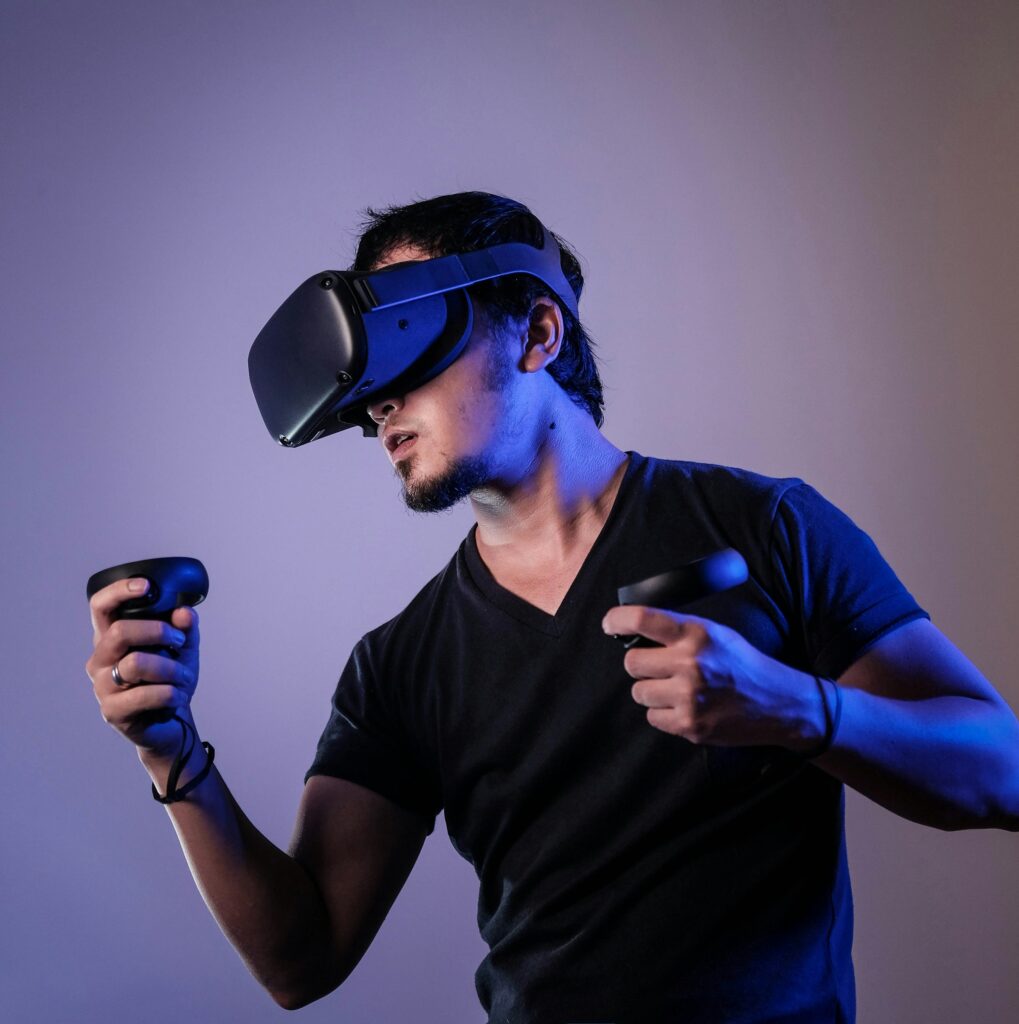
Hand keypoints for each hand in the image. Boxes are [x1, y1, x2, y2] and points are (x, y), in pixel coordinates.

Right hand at [86, 577, 200, 756]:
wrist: (170, 722)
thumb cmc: (169, 679)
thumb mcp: (183, 648)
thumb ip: (185, 627)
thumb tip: (184, 613)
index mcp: (111, 637)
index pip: (101, 606)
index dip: (119, 591)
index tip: (146, 586)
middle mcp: (100, 658)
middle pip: (120, 631)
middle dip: (159, 632)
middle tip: (179, 642)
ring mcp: (102, 686)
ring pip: (136, 664)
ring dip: (171, 669)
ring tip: (184, 677)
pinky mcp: (112, 711)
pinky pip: (146, 695)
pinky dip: (171, 693)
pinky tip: (178, 695)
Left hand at [602, 605, 820, 749]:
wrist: (777, 703)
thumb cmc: (742, 664)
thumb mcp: (715, 633)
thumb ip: (677, 630)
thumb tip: (633, 629)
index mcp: (696, 634)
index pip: (640, 619)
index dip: (616, 620)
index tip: (610, 624)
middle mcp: (690, 664)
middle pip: (631, 662)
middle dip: (642, 664)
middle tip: (661, 667)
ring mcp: (689, 697)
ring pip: (639, 692)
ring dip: (652, 691)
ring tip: (677, 689)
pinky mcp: (689, 725)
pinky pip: (652, 717)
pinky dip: (663, 713)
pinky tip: (685, 707)